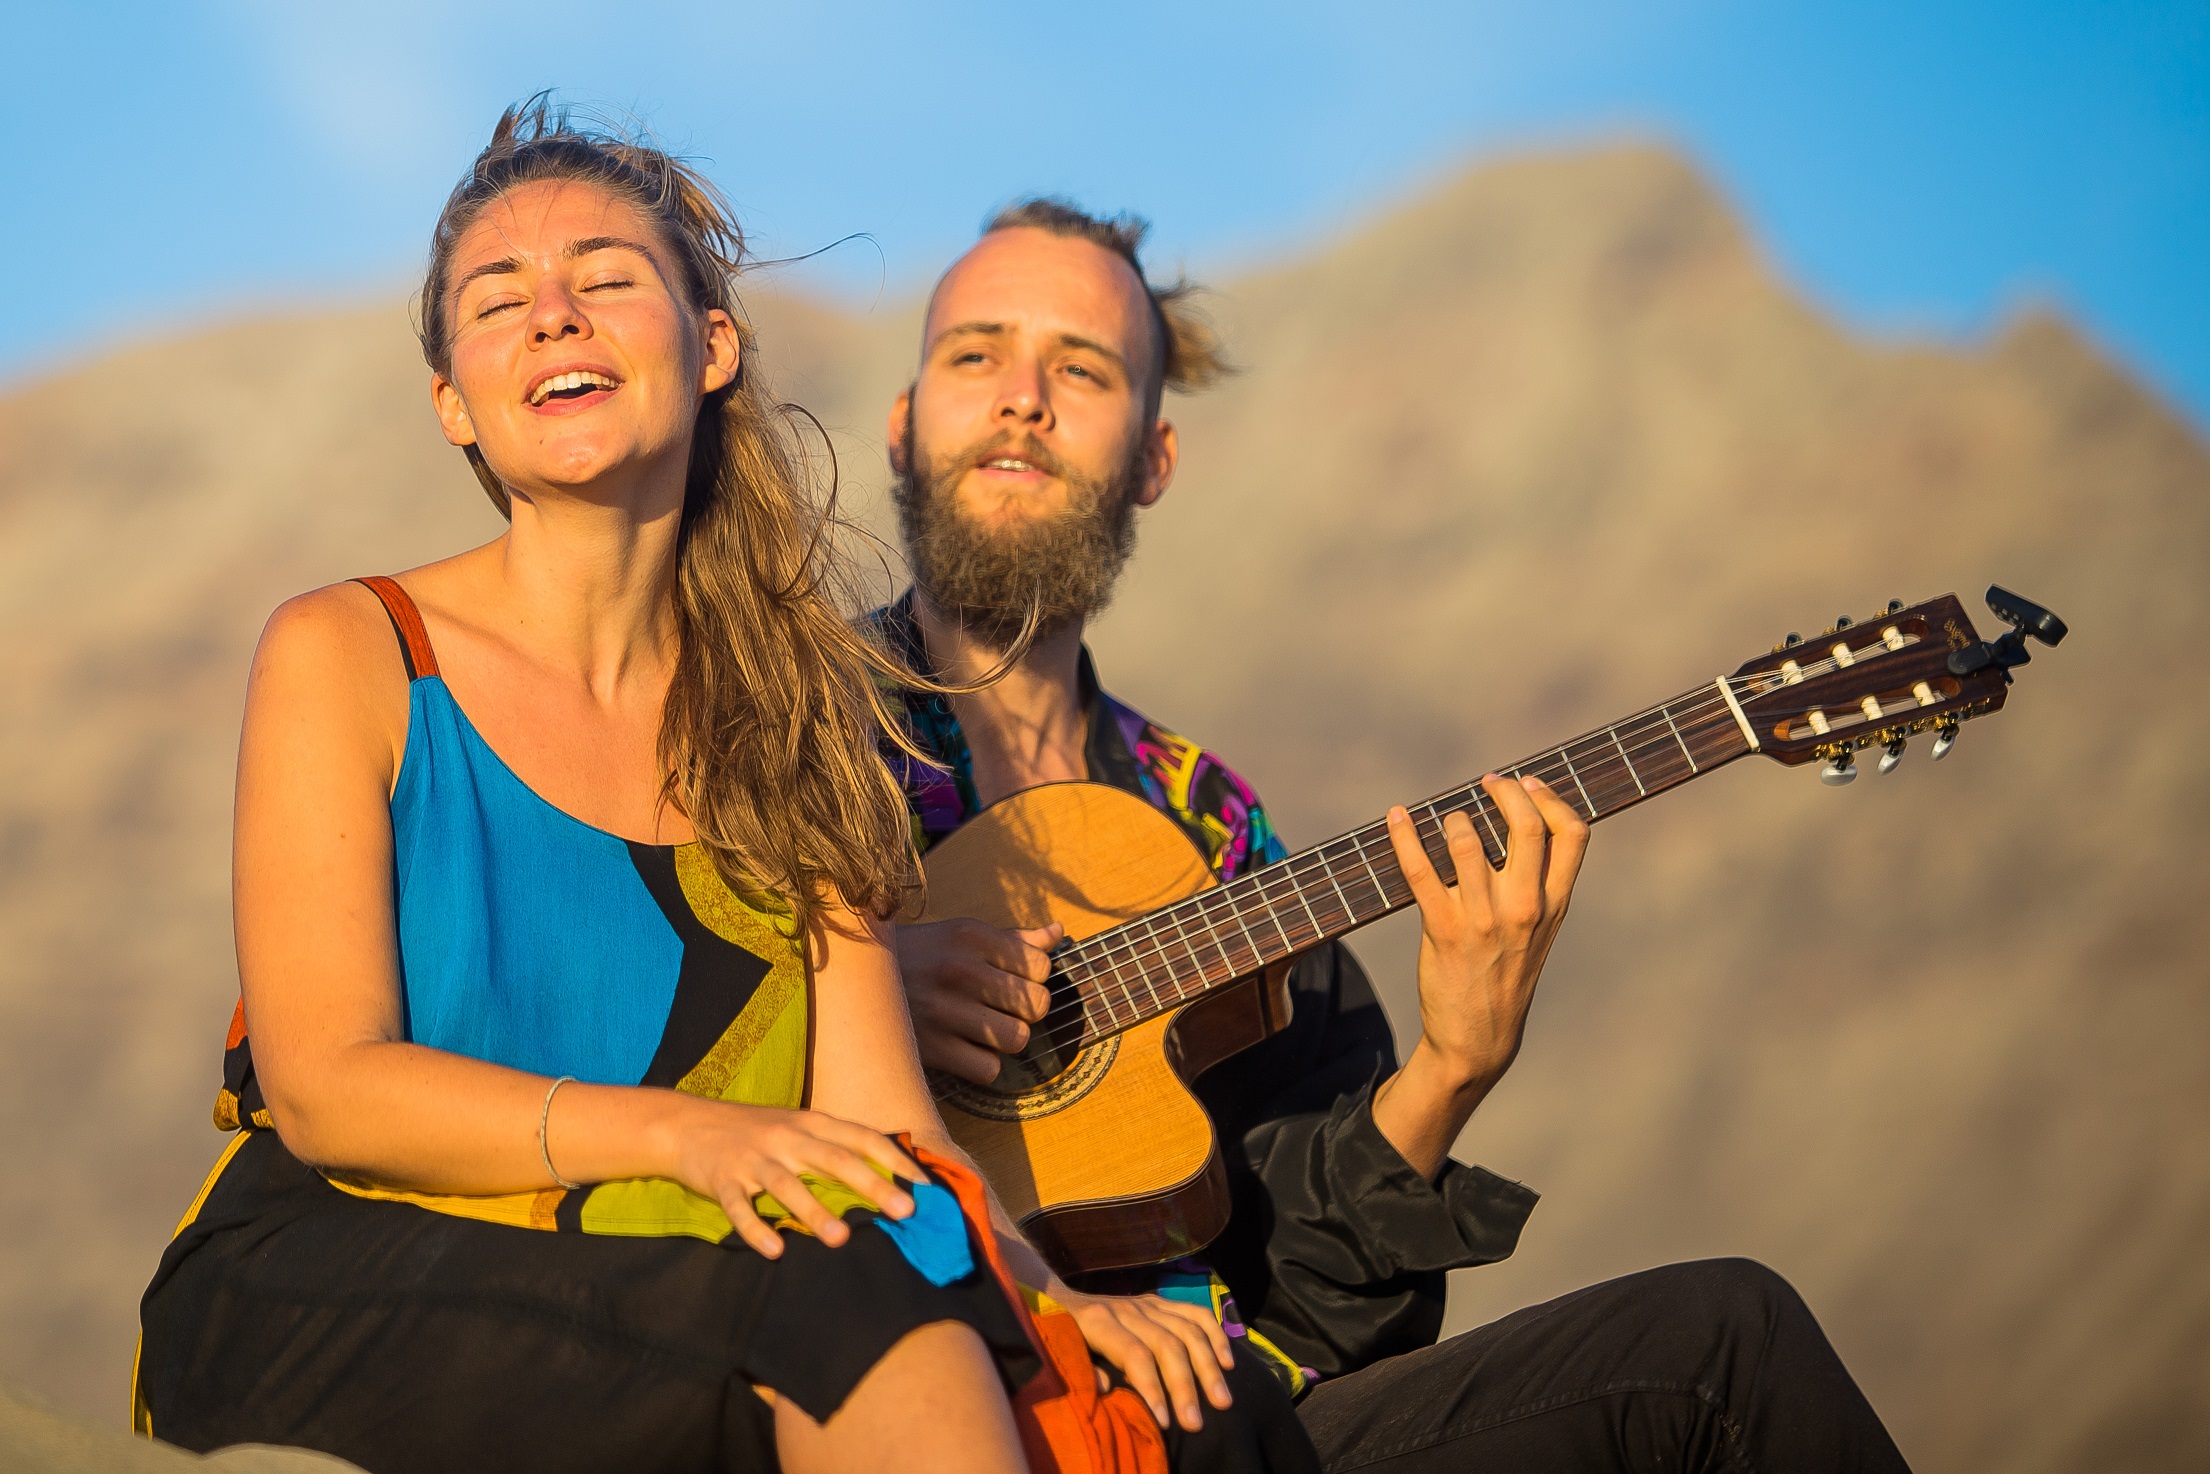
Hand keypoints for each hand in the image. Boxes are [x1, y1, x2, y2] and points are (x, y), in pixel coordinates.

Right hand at [667, 1100, 923, 1258]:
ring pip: (788, 1186)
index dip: (895, 1160)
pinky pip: (740, 1208)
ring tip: (841, 1239)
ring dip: (815, 1212)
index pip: (862, 1138)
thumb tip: (887, 1175)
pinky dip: (756, 1229)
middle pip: (835, 1160)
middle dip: (873, 1185)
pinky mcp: (723, 1180)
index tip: (925, 1186)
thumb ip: (835, 1147)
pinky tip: (774, 1250)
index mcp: (811, 1123)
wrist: (686, 1123)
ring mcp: (754, 1158)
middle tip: (905, 1211)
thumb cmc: (754, 1130)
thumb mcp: (797, 1127)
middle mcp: (787, 1137)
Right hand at [894, 918, 1061, 1083]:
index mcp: (970, 935)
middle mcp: (960, 969)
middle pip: (1036, 1004)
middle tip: (998, 1008)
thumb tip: (1058, 933)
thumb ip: (1011, 938)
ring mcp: (944, 1010)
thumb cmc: (916, 957)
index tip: (1012, 980)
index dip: (1034, 978)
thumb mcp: (958, 935)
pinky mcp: (931, 1048)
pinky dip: (982, 1064)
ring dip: (1004, 1039)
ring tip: (982, 1028)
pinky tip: (965, 1049)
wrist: (849, 983)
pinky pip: (989, 1069)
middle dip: (1024, 1010)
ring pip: (1017, 1039)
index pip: (1041, 965)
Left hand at [1053, 1286, 1234, 1430]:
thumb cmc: (1060, 1336)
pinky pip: (1196, 1313)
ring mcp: (1148, 1303)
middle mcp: (1128, 1309)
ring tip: (1222, 1401)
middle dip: (1184, 1386)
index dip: (1151, 1388)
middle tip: (1196, 1423)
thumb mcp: (1062, 1352)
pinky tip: (1228, 1362)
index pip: (1134, 1354)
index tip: (1164, 1422)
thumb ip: (1084, 1370)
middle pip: (1166, 1344)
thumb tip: (1106, 1390)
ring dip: (1208, 1367)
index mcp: (1099, 1322)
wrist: (1057, 1297)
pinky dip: (1216, 1335)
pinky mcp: (1160, 1301)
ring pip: (1188, 1330)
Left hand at [1387, 773, 1589, 1098]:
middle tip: (1487, 783)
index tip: (1530, 783)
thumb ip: (1538, 884)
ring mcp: (1483, 919)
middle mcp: (1524, 908)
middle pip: (1526, 826)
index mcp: (1554, 905)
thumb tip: (1517, 823)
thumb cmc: (1507, 974)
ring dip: (1455, 818)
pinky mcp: (1443, 930)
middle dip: (1505, 792)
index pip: (1573, 834)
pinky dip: (1404, 837)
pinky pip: (1419, 870)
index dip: (1552, 798)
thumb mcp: (1539, 931)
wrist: (1480, 1038)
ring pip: (1468, 841)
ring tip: (1449, 819)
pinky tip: (1396, 817)